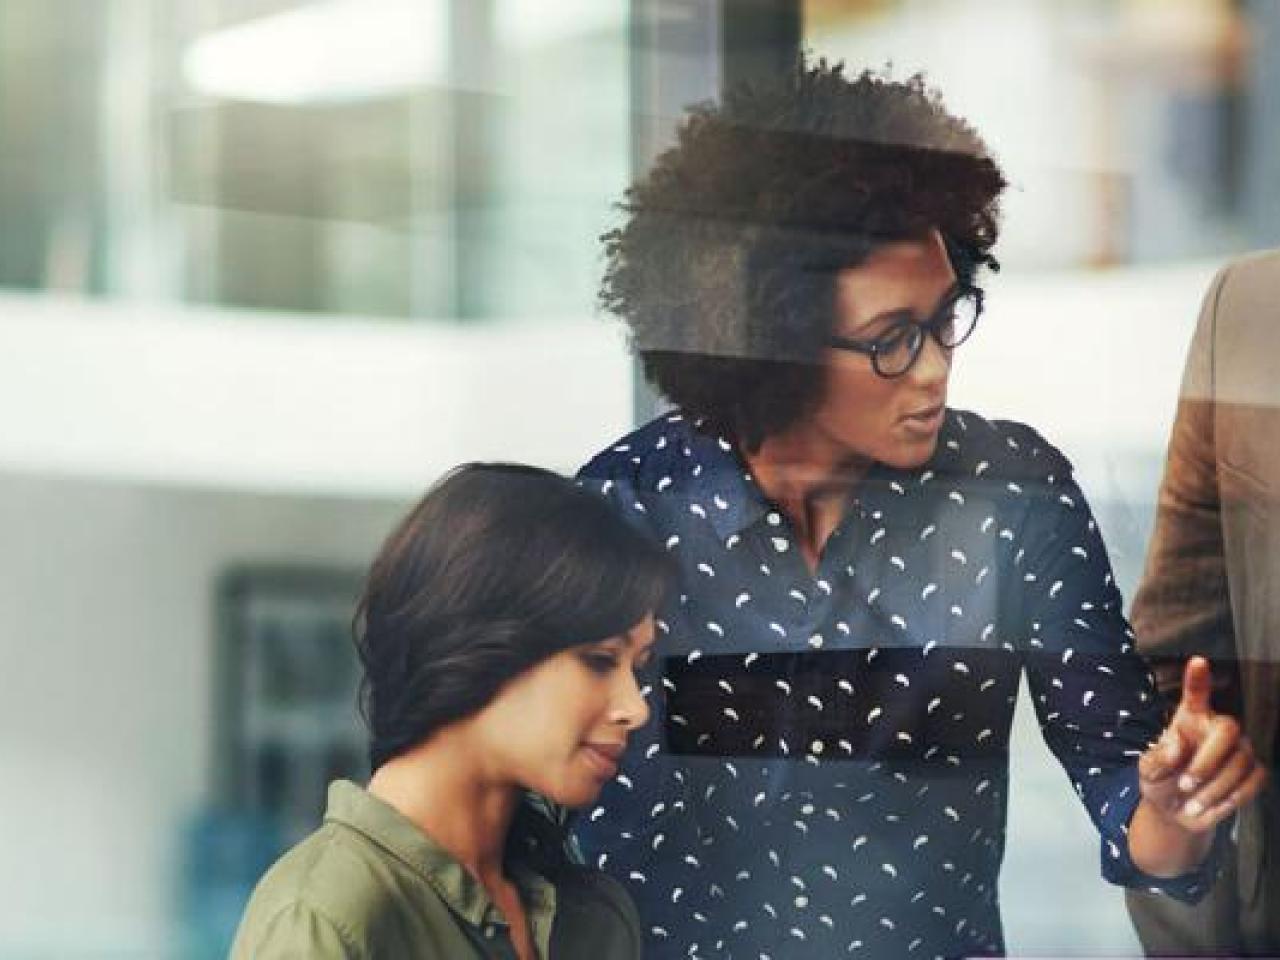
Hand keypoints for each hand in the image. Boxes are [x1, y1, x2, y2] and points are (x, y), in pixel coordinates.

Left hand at [1138, 656, 1267, 831]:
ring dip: (1214, 788)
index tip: (1198, 661)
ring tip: (1191, 802)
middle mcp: (1217, 728)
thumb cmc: (1161, 782)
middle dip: (1208, 760)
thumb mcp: (1148, 771)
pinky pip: (1255, 780)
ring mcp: (1239, 749)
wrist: (1176, 812)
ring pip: (1241, 761)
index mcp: (1189, 719)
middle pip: (1229, 727)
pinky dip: (1232, 797)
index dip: (1199, 679)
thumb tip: (1177, 744)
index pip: (1196, 694)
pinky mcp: (1254, 772)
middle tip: (1185, 783)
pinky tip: (1211, 805)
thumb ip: (1158, 757)